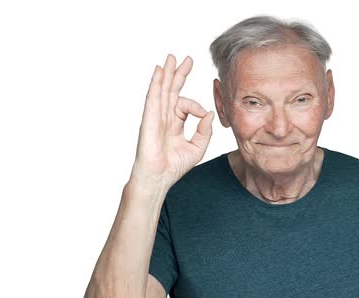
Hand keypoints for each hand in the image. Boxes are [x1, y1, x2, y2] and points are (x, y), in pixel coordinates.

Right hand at [130, 54, 214, 189]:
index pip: (187, 105)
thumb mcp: (197, 147)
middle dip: (179, 74)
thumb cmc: (174, 166)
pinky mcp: (150, 118)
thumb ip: (204, 130)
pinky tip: (159, 71)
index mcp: (175, 123)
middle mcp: (164, 117)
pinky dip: (156, 83)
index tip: (204, 115)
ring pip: (162, 89)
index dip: (197, 107)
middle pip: (172, 90)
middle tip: (187, 59)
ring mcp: (156, 116)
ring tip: (171, 57)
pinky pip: (153, 97)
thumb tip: (208, 113)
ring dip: (167, 73)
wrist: (159, 178)